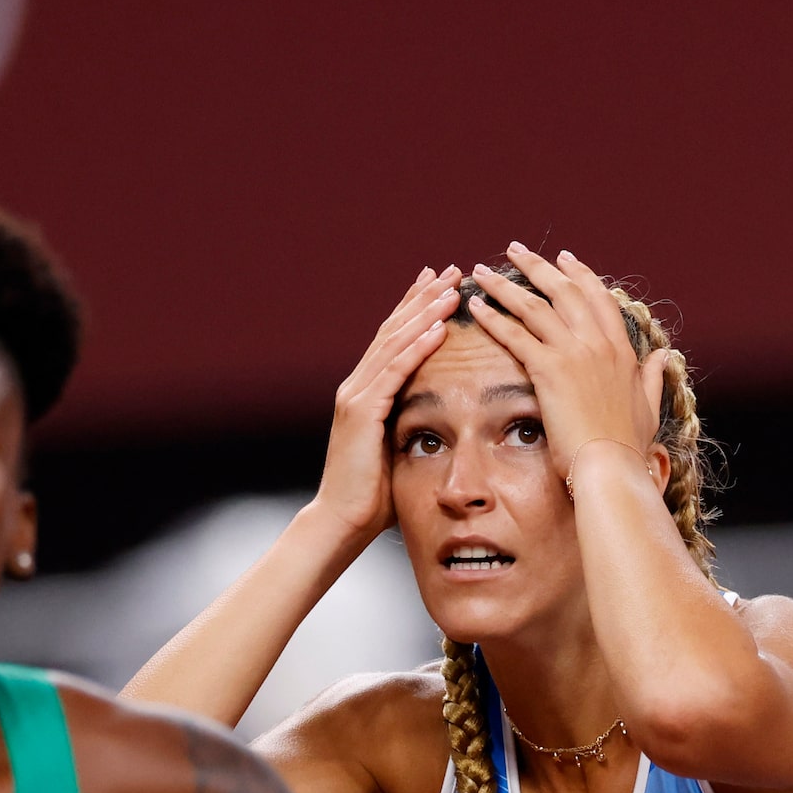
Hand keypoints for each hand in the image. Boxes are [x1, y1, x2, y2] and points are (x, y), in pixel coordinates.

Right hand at [309, 267, 461, 539]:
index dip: (415, 310)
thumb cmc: (372, 497)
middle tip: (450, 271)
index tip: (439, 285)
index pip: (393, 341)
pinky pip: (395, 371)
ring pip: (395, 344)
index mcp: (365, 394)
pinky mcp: (362, 412)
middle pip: (393, 331)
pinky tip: (439, 327)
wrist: (341, 522)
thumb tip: (441, 420)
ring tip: (451, 288)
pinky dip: (417, 346)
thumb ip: (412, 426)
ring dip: (425, 313)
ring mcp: (356, 397)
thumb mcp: (397, 451)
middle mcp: (356, 387)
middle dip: (422, 298)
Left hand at [464, 246, 664, 485]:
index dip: (579, 275)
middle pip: (564, 291)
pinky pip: (515, 335)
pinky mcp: (550, 370)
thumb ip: (652, 376)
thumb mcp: (647, 405)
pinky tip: (476, 306)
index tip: (563, 258)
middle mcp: (598, 343)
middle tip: (515, 250)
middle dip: (537, 266)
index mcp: (621, 350)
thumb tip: (664, 355)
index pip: (598, 298)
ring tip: (481, 272)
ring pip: (535, 306)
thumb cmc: (627, 445)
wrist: (612, 465)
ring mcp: (575, 353)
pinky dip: (493, 318)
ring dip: (505, 285)